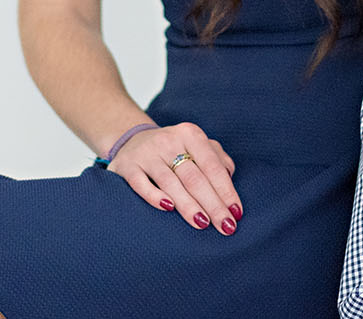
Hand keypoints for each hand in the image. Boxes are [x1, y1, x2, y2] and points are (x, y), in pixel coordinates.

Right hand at [108, 122, 242, 233]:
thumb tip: (230, 178)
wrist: (132, 140)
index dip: (226, 190)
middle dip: (213, 204)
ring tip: (203, 223)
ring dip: (188, 205)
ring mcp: (146, 153)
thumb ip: (217, 158)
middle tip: (226, 227)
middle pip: (194, 177)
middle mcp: (168, 141)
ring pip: (170, 183)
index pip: (212, 166)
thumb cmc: (174, 150)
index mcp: (190, 134)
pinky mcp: (127, 167)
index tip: (236, 213)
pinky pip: (141, 184)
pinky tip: (168, 209)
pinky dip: (154, 196)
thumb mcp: (196, 146)